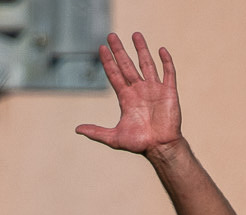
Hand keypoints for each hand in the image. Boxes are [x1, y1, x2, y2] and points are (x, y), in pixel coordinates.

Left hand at [75, 32, 181, 156]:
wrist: (161, 148)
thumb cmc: (139, 144)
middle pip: (127, 65)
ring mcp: (154, 89)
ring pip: (146, 64)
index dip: (108, 62)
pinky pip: (168, 73)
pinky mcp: (169, 92)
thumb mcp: (114, 138)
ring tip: (135, 34)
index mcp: (126, 98)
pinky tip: (161, 50)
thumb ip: (96, 132)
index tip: (101, 48)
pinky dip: (166, 61)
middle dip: (119, 50)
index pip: (115, 75)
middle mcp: (139, 90)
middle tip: (111, 35)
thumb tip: (77, 129)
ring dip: (141, 49)